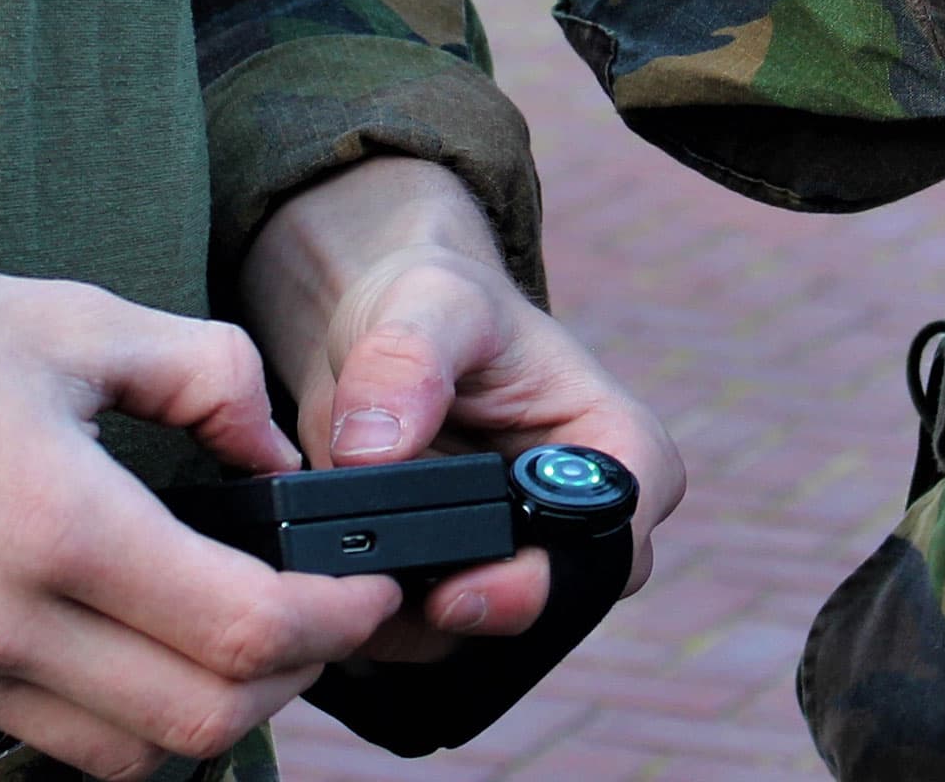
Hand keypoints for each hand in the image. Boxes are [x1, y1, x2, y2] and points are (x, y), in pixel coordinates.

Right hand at [0, 190, 401, 779]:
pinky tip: (129, 638)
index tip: (367, 585)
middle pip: (206, 723)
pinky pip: (46, 739)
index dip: (338, 619)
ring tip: (227, 632)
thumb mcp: (71, 316)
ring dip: (205, 712)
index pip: (249, 630)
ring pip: (130, 758)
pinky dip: (115, 713)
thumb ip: (206, 379)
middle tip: (314, 611)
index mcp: (58, 524)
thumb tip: (278, 454)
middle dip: (291, 675)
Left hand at [242, 158, 684, 660]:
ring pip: (486, 640)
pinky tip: (328, 589)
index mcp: (615, 449)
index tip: (458, 594)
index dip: (546, 580)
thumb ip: (407, 362)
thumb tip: (374, 450)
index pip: (617, 539)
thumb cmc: (431, 303)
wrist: (376, 331)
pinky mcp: (459, 589)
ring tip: (336, 583)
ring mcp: (522, 563)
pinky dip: (377, 627)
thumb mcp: (427, 303)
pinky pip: (428, 641)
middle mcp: (582, 523)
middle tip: (381, 603)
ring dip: (410, 629)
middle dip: (469, 615)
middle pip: (556, 610)